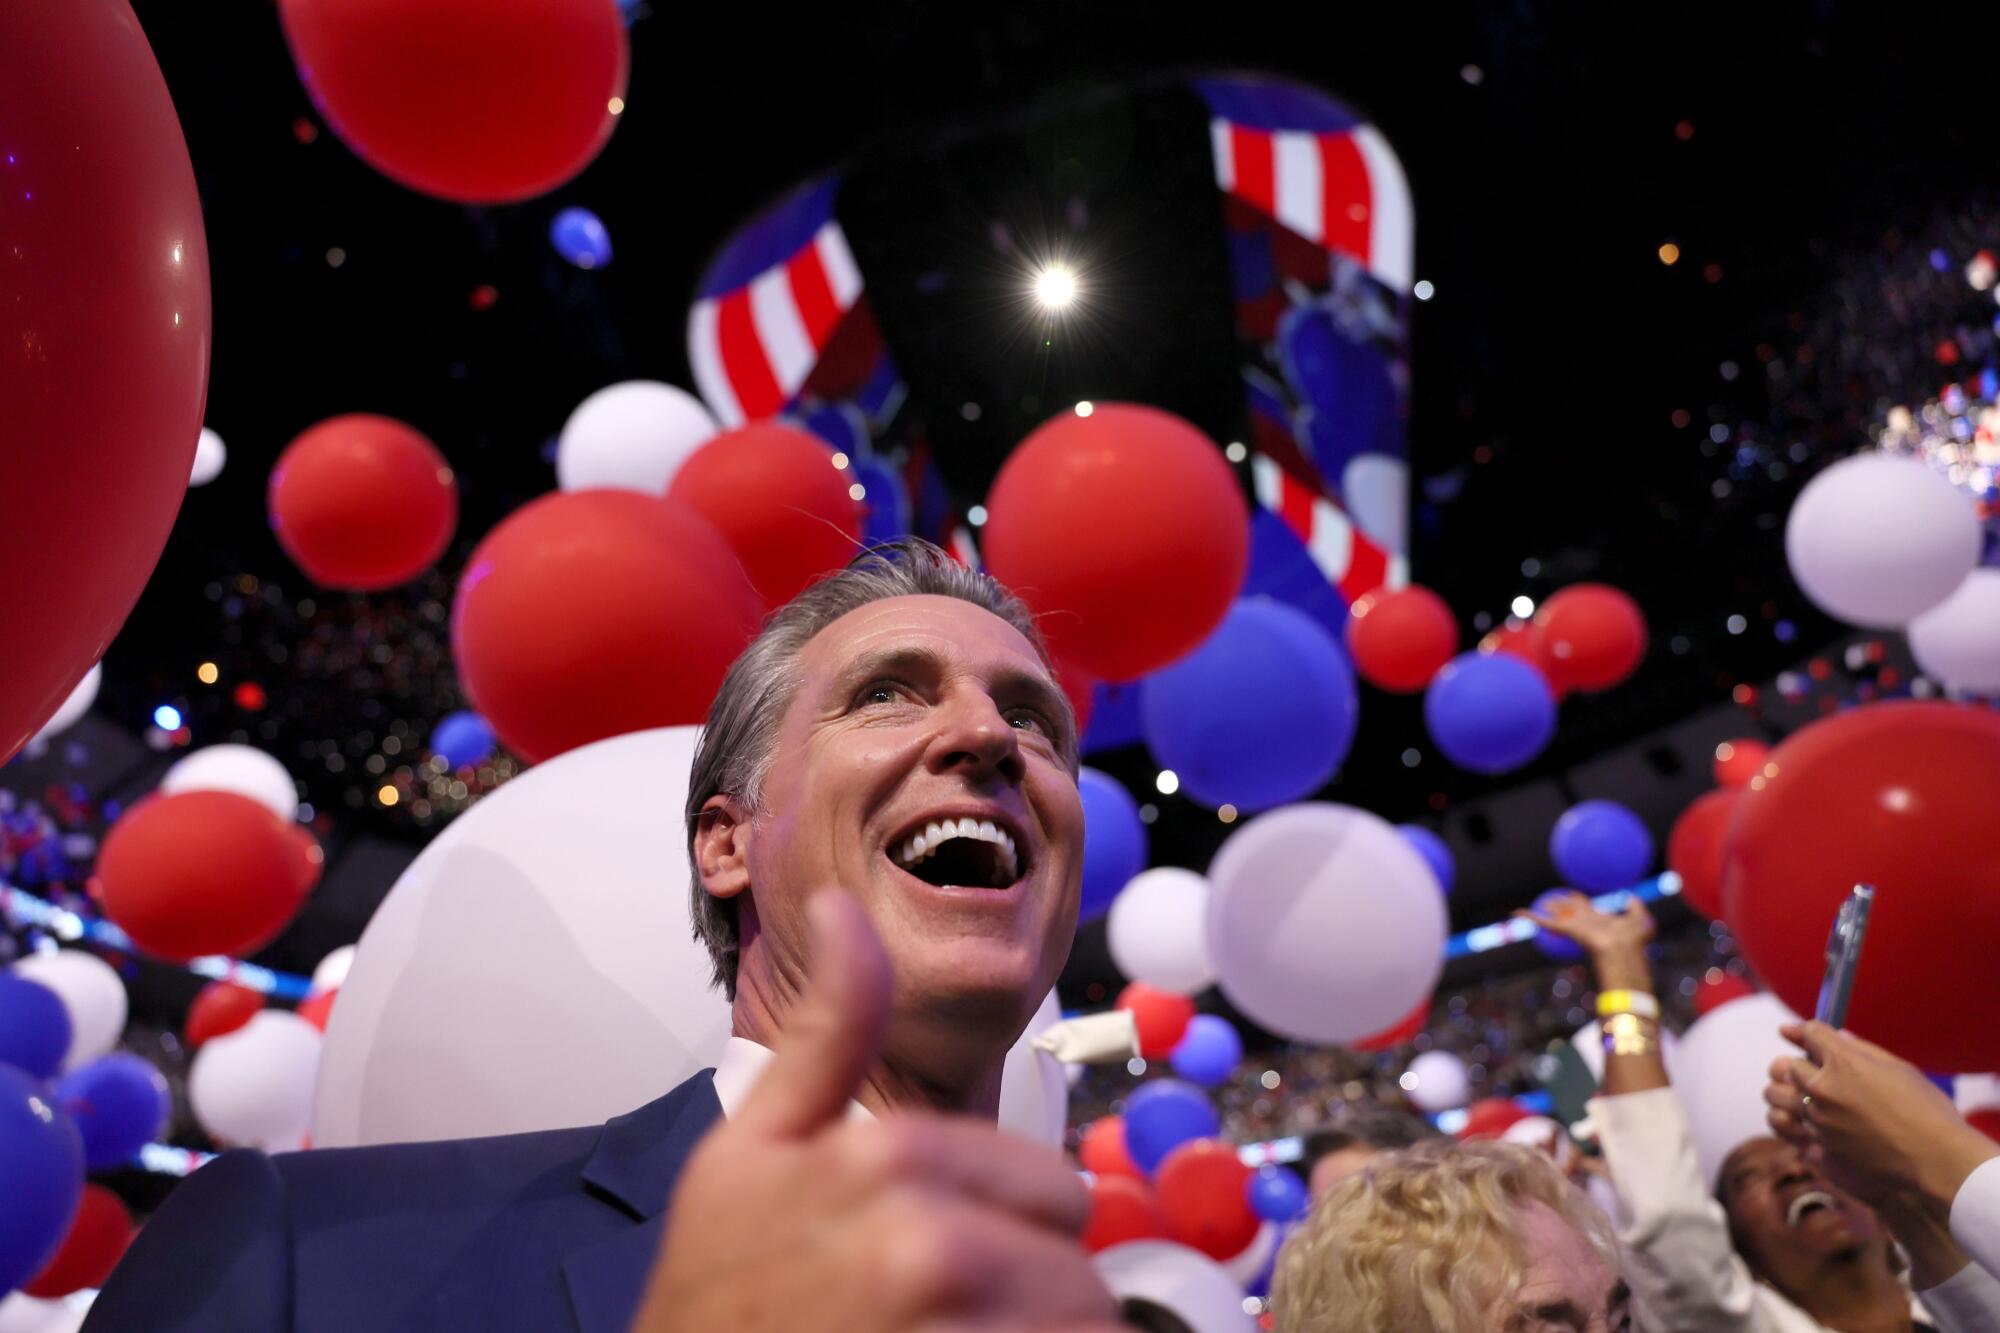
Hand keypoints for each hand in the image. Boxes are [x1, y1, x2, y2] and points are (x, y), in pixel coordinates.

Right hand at [627, 891, 1124, 1332]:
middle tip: (940, 1319)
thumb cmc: (719, 1300)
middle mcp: (931, 1243)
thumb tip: (847, 910)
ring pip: (1084, 1326)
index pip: (1052, 1189)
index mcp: (890, 1159)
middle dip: (1027, 1293)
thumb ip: (829, 1034)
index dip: (1008, 1231)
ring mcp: (955, 1326)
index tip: (936, 1266)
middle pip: (1073, 1261)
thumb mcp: (751, 1149)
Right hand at [1515, 891, 1654, 985]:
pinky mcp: (1565, 929)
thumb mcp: (1640, 920)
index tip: (1572, 895)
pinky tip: (1516, 913)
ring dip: (1544, 910)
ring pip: (1555, 915)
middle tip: (1550, 900)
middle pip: (1568, 910)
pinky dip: (1529, 916)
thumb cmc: (1633, 939)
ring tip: (1533, 908)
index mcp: (1600, 920)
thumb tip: (1628, 896)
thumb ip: (1636, 907)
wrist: (1623, 950)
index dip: (1579, 901)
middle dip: (1559, 904)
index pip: (1586, 908)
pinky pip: (1544, 921)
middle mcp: (1585, 922)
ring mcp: (1574, 926)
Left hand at [1763, 1020, 1998, 1212]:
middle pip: (1790, 1066)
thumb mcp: (1900, 1069)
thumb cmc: (1928, 1112)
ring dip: (1795, 1096)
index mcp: (1843, 1062)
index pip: (1810, 1033)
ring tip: (1813, 1101)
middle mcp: (1823, 1088)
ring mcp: (1818, 1120)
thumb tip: (1837, 1036)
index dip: (1807, 1033)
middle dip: (1801, 1067)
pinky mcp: (1817, 1148)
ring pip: (1784, 1098)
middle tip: (1815, 1073)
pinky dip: (1798, 1125)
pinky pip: (1791, 1129)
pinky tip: (1813, 1126)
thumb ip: (1863, 1050)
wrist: (1938, 1161)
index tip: (1802, 1035)